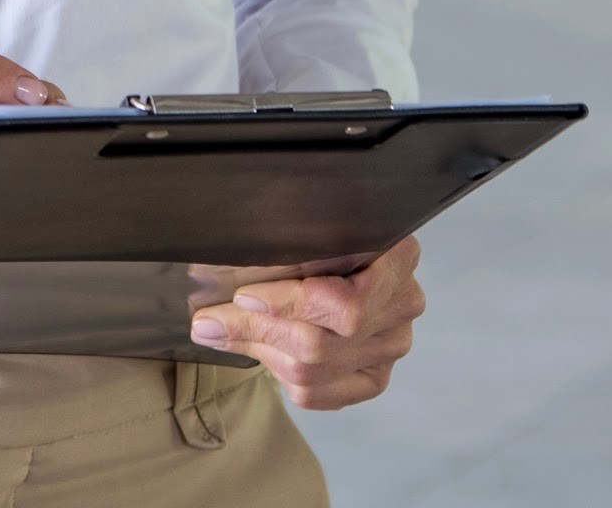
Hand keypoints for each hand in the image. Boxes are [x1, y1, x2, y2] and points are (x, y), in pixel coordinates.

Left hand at [189, 237, 423, 409]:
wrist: (340, 250)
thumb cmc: (315, 229)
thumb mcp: (301, 217)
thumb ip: (279, 241)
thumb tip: (215, 271)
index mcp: (397, 255)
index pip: (345, 305)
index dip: (289, 305)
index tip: (242, 296)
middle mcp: (404, 303)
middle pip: (321, 344)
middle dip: (256, 331)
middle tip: (207, 322)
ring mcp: (392, 345)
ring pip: (312, 371)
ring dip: (259, 351)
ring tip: (221, 330)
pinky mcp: (374, 377)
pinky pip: (316, 394)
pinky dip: (277, 373)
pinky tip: (259, 347)